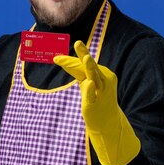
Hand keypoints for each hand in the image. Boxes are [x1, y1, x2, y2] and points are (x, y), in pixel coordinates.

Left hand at [54, 40, 139, 164]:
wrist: (107, 122)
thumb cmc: (95, 98)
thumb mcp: (84, 82)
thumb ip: (75, 70)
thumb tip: (60, 59)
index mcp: (99, 73)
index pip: (83, 64)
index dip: (69, 61)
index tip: (56, 58)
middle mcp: (102, 79)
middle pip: (88, 65)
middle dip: (82, 54)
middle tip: (77, 43)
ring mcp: (101, 90)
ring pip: (93, 76)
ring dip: (90, 67)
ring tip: (86, 57)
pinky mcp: (96, 102)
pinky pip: (93, 95)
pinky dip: (91, 89)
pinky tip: (90, 84)